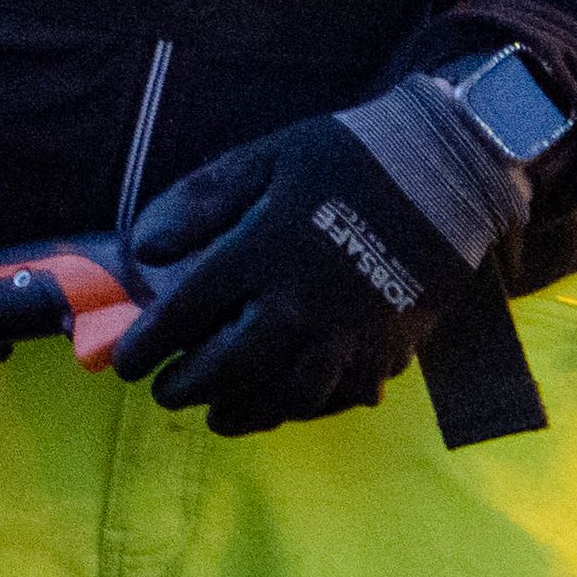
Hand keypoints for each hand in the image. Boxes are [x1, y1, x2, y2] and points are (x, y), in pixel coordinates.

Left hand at [113, 63, 534, 433]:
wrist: (448, 174)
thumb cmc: (346, 159)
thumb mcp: (262, 160)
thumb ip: (198, 203)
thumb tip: (144, 249)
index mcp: (262, 253)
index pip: (186, 314)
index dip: (149, 345)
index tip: (128, 363)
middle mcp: (301, 305)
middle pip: (229, 365)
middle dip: (187, 386)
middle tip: (164, 394)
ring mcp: (348, 335)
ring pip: (284, 395)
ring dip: (244, 411)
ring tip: (217, 417)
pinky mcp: (388, 350)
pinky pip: (338, 398)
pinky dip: (303, 410)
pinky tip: (282, 408)